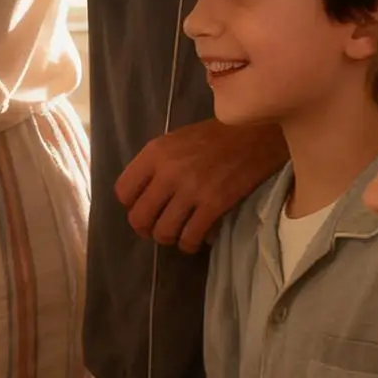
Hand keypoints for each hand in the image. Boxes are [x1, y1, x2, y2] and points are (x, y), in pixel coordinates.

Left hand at [115, 118, 285, 252]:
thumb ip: (155, 165)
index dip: (131, 205)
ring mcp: (190, 190)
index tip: (144, 208)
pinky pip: (190, 237)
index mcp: (154, 153)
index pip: (123, 191)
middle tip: (157, 228)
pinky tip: (195, 239)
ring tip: (178, 233)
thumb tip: (144, 195)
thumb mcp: (175, 141)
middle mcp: (167, 172)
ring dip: (169, 238)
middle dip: (146, 228)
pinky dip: (190, 244)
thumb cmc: (213, 136)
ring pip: (163, 232)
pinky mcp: (214, 204)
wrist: (253, 133)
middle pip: (139, 217)